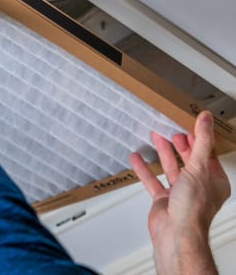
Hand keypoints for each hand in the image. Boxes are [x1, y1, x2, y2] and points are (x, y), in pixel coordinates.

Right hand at [130, 110, 230, 274]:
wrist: (176, 232)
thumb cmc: (193, 207)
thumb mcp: (199, 167)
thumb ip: (201, 141)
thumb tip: (206, 120)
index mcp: (214, 181)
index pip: (208, 154)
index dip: (199, 139)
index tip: (191, 124)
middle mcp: (199, 187)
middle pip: (189, 160)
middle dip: (179, 144)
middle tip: (172, 129)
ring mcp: (180, 193)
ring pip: (171, 168)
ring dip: (163, 152)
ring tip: (155, 136)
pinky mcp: (163, 199)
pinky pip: (153, 180)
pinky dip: (144, 169)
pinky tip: (137, 158)